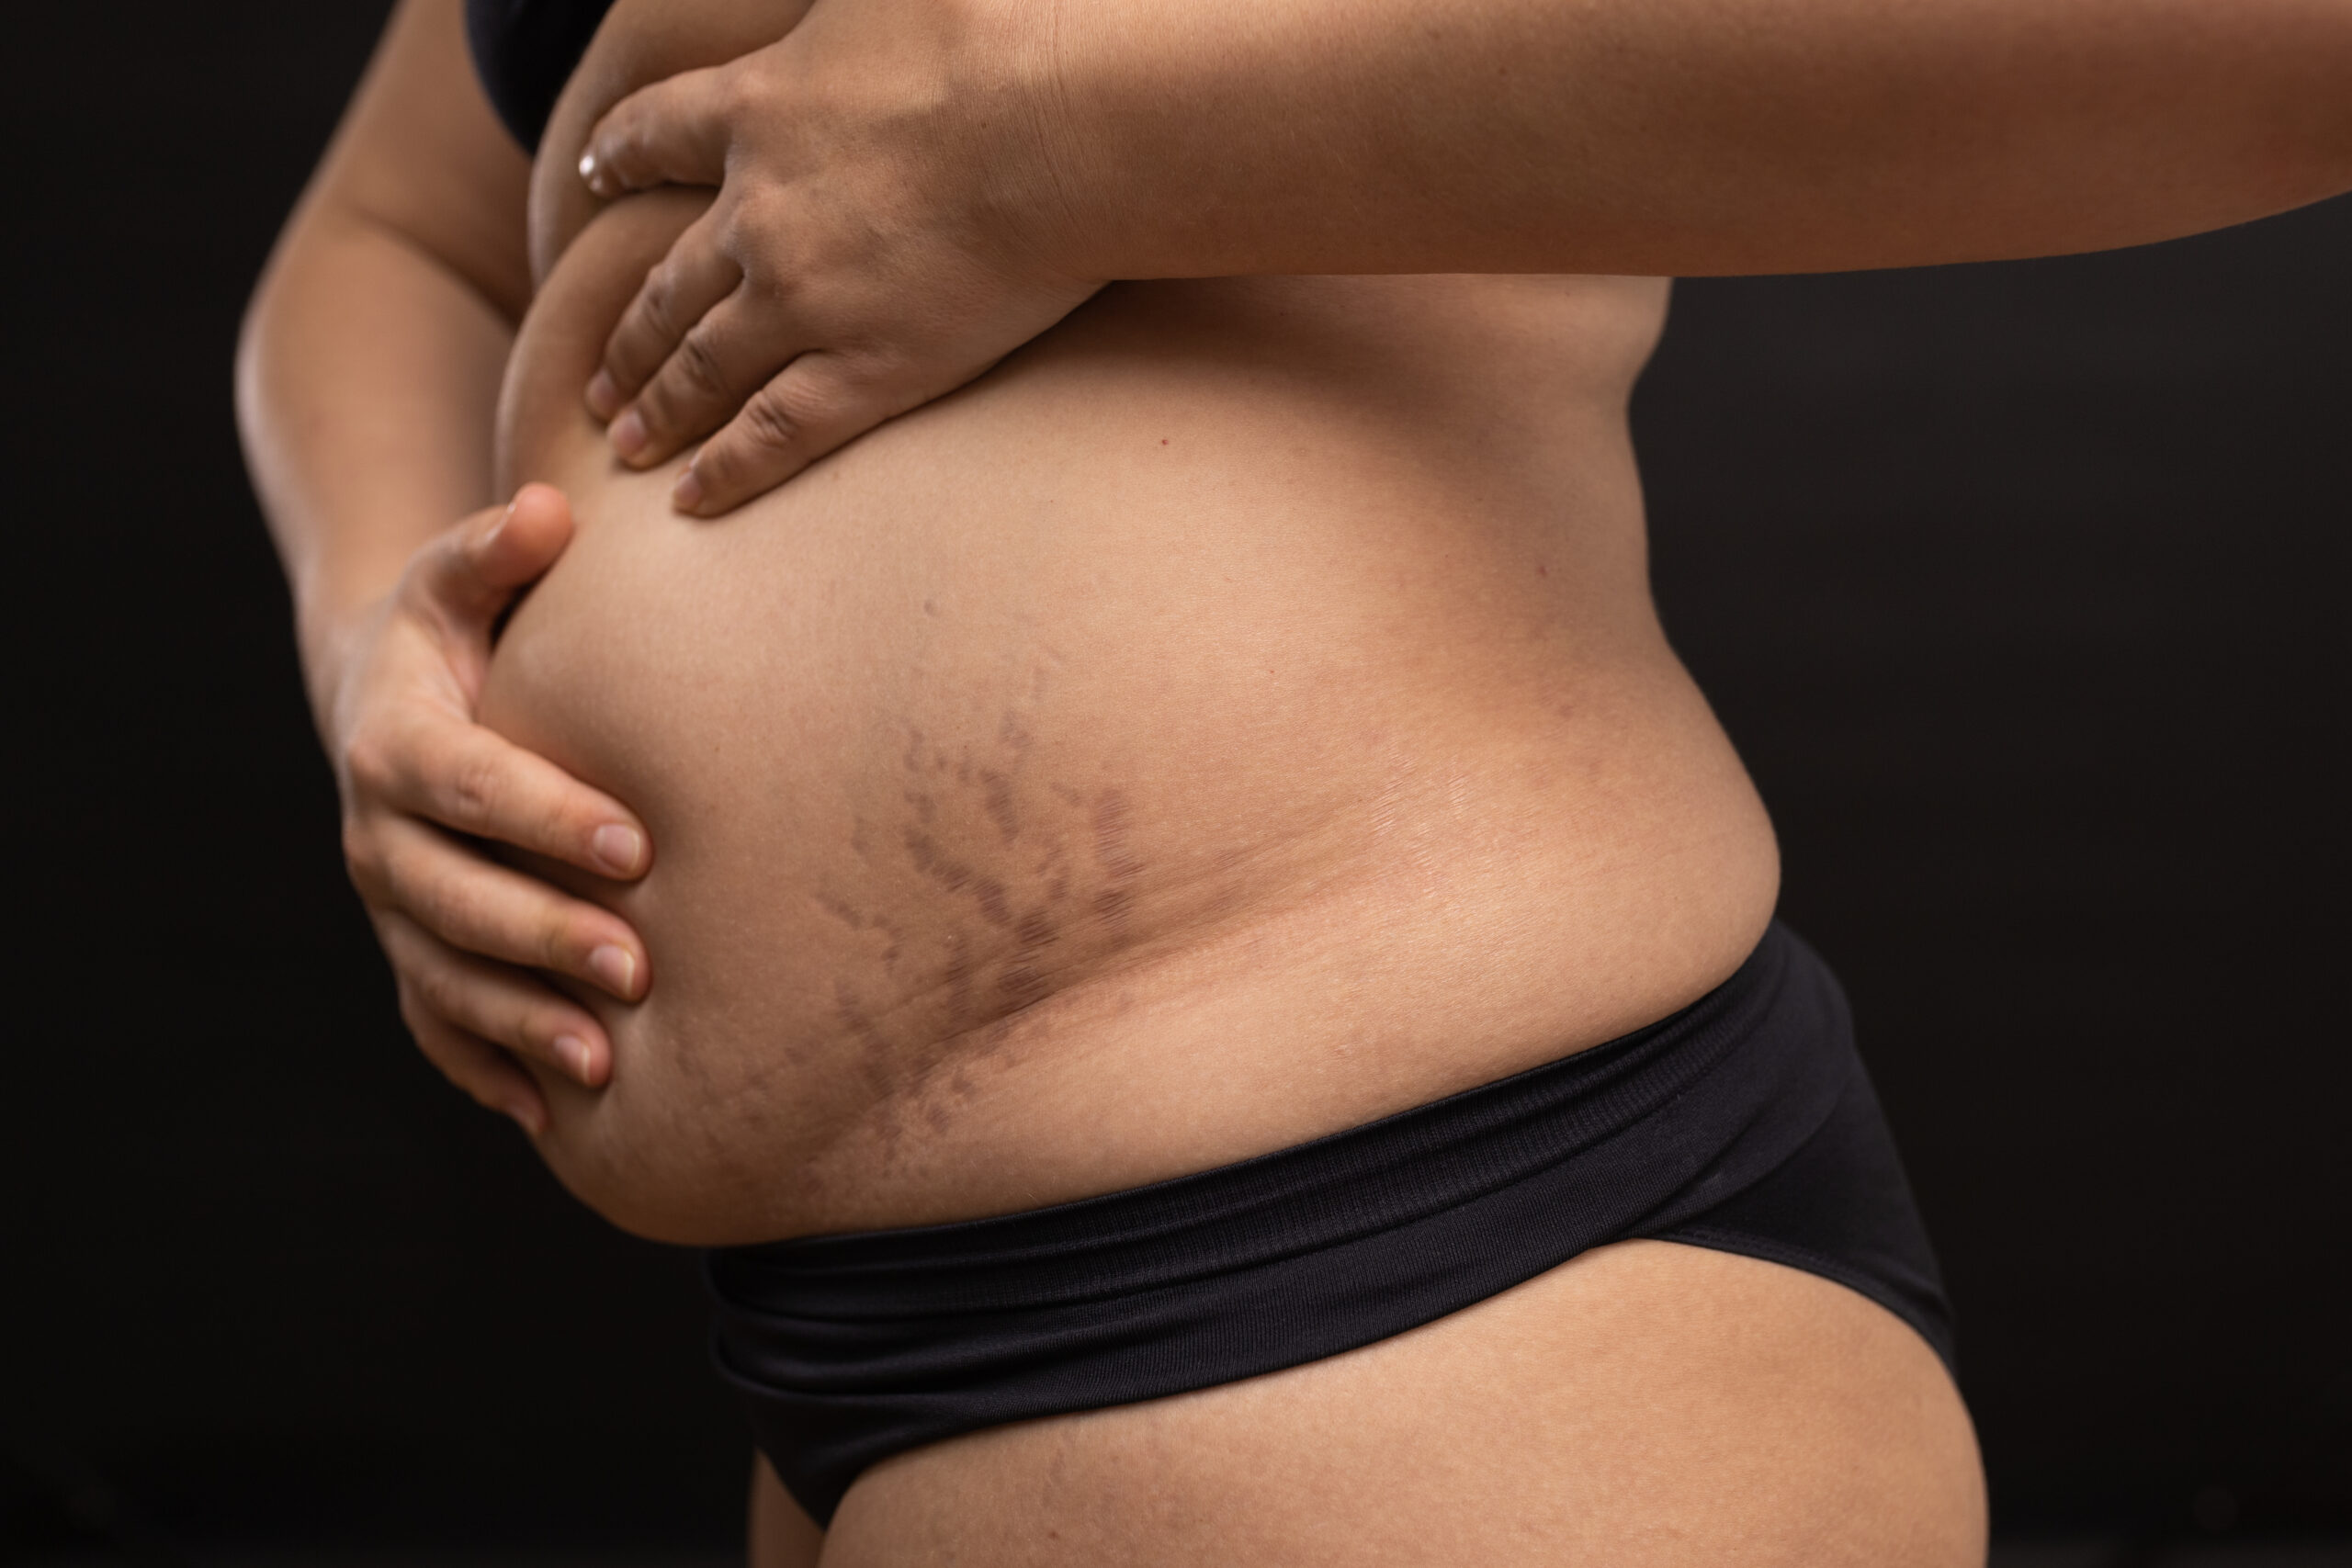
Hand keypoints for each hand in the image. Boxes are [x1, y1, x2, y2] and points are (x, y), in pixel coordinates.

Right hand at [322, 485, 651, 1132]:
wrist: (384, 699)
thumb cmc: (457, 632)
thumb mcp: (461, 582)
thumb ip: (496, 551)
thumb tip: (545, 509)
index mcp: (398, 742)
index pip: (472, 785)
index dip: (546, 816)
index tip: (635, 842)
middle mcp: (379, 835)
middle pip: (458, 898)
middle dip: (546, 936)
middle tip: (639, 969)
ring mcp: (391, 906)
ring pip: (445, 977)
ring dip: (521, 1023)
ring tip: (604, 1064)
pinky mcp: (409, 952)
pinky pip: (435, 1023)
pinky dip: (485, 1069)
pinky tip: (552, 1115)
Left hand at [577, 0, 1099, 514]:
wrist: (1060, 123)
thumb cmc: (996, 31)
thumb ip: (834, 5)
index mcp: (758, 107)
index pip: (658, 134)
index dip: (619, 155)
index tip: (591, 177)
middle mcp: (759, 213)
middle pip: (669, 280)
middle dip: (627, 334)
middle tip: (597, 376)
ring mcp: (804, 301)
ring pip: (702, 367)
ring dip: (656, 408)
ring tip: (623, 443)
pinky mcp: (867, 369)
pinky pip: (775, 432)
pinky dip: (726, 469)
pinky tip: (690, 499)